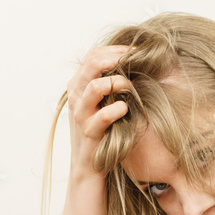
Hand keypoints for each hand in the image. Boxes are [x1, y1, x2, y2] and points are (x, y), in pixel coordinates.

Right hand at [65, 45, 131, 175]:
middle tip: (138, 61)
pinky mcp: (89, 132)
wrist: (89, 165)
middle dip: (118, 58)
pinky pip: (104, 115)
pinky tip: (127, 110)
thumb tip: (134, 61)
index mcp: (78, 85)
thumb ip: (109, 82)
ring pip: (95, 86)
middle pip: (93, 63)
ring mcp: (81, 114)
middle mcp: (76, 96)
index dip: (117, 49)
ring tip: (132, 88)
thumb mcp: (101, 102)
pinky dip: (118, 110)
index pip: (94, 55)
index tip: (138, 52)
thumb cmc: (101, 130)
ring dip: (119, 83)